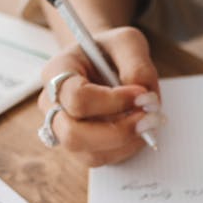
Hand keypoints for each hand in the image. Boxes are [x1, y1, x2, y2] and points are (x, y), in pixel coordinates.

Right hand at [37, 26, 163, 166]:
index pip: (77, 98)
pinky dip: (126, 149)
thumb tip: (144, 98)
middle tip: (150, 118)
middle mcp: (52, 105)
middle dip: (117, 132)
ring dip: (126, 143)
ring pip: (88, 154)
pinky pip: (101, 159)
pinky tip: (141, 130)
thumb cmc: (111, 51)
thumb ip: (137, 65)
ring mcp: (62, 130)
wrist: (103, 61)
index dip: (113, 101)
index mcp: (56, 72)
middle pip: (73, 135)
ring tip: (150, 122)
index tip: (143, 94)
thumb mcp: (127, 42)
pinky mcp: (80, 147)